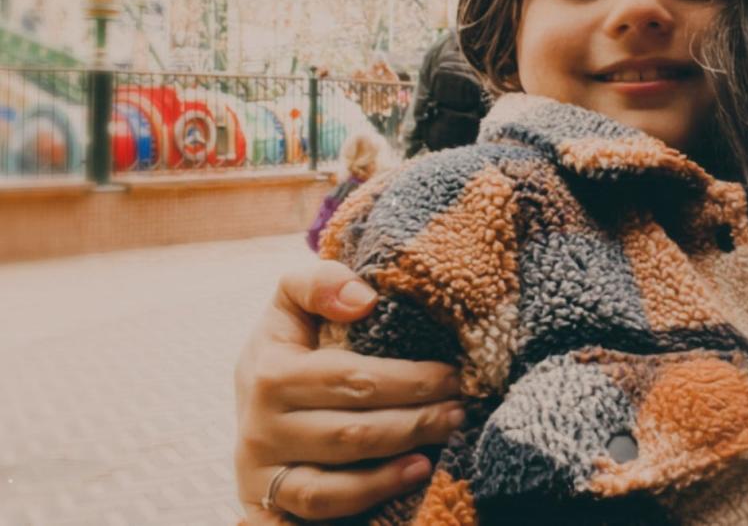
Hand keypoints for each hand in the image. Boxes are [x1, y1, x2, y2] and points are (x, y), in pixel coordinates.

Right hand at [235, 259, 462, 522]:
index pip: (349, 378)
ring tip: (445, 435)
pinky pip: (322, 506)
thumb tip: (365, 300)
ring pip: (337, 476)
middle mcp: (261, 426)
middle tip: (459, 406)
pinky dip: (369, 494)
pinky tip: (413, 473)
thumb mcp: (291, 305)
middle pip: (351, 431)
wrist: (250, 403)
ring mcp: (262, 470)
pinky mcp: (267, 502)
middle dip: (416, 418)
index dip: (407, 379)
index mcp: (271, 371)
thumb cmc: (287, 349)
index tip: (451, 373)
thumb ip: (319, 283)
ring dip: (399, 459)